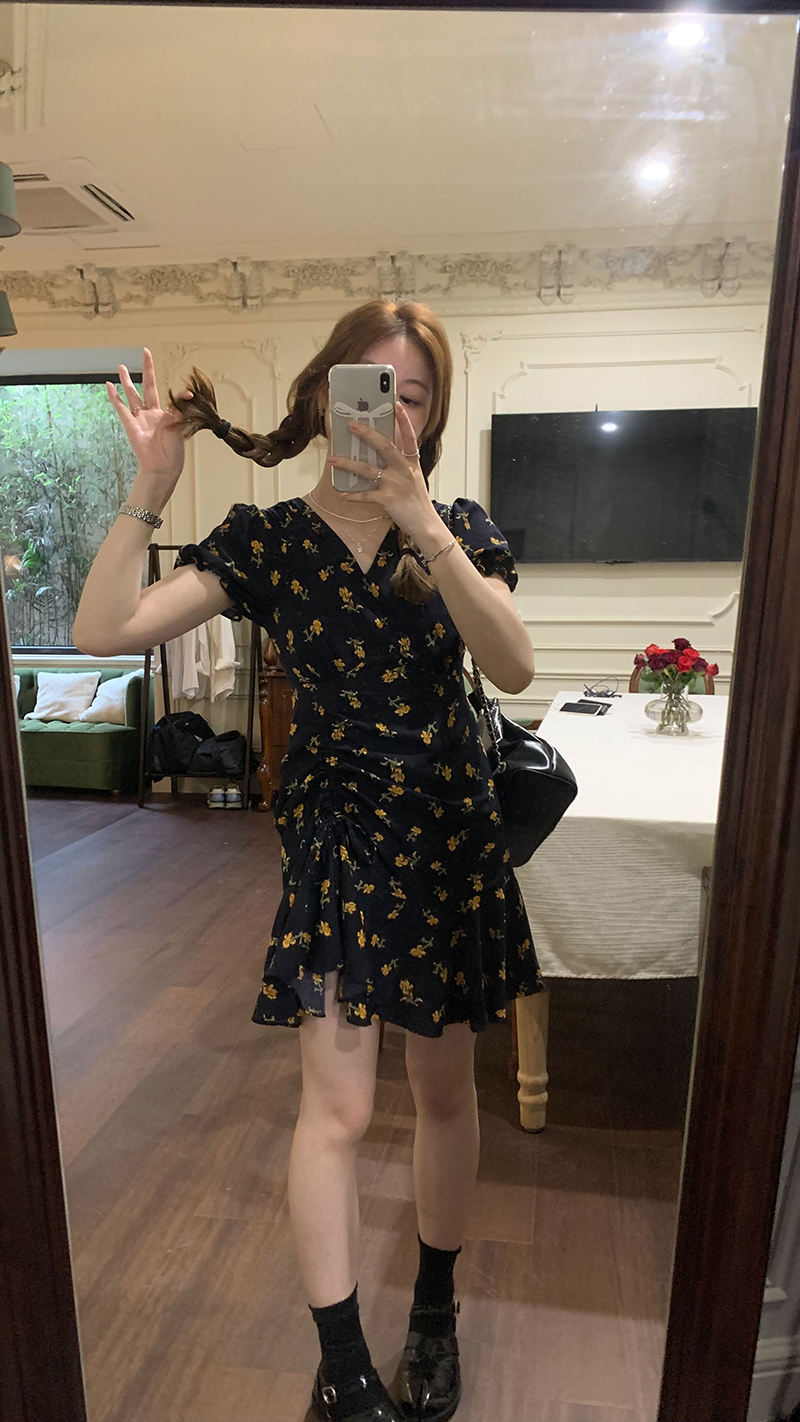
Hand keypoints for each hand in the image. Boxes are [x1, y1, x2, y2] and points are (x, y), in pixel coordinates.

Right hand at [106, 347, 190, 490]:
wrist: (162, 468)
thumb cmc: (173, 452)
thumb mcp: (181, 427)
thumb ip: (181, 409)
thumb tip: (189, 394)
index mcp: (166, 415)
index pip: (171, 397)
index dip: (180, 395)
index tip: (189, 393)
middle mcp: (152, 414)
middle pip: (149, 386)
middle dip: (147, 369)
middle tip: (145, 353)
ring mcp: (140, 418)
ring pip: (133, 395)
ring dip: (127, 380)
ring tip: (121, 367)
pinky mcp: (130, 425)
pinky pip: (121, 408)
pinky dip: (114, 397)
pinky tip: (109, 385)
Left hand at [329, 402, 439, 542]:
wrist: (426, 525)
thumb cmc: (417, 502)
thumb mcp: (413, 478)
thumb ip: (401, 466)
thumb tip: (380, 456)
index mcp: (411, 463)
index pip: (409, 436)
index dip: (403, 420)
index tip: (395, 404)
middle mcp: (404, 470)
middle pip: (384, 445)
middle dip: (366, 433)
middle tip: (351, 424)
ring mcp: (395, 484)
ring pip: (366, 469)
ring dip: (346, 463)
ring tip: (331, 459)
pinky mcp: (388, 499)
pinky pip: (365, 495)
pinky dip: (353, 495)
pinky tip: (342, 494)